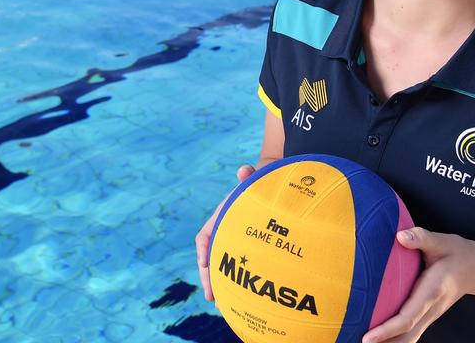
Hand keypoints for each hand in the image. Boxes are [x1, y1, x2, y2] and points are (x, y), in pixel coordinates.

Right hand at [195, 164, 256, 301]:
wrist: (271, 191)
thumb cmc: (260, 187)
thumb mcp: (254, 182)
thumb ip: (248, 175)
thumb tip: (243, 170)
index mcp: (220, 219)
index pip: (204, 236)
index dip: (203, 250)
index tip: (205, 264)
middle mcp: (223, 234)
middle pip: (210, 259)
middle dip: (208, 277)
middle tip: (212, 296)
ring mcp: (233, 245)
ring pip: (222, 268)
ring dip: (220, 285)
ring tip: (223, 305)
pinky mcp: (246, 253)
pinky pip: (238, 271)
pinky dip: (237, 285)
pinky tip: (244, 300)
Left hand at [361, 227, 474, 342]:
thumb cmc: (457, 253)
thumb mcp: (442, 241)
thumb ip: (421, 238)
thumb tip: (400, 236)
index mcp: (431, 292)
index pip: (407, 318)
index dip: (387, 329)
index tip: (368, 337)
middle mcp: (430, 309)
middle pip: (406, 337)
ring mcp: (430, 315)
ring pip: (408, 338)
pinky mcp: (427, 315)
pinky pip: (410, 333)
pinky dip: (394, 338)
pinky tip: (379, 338)